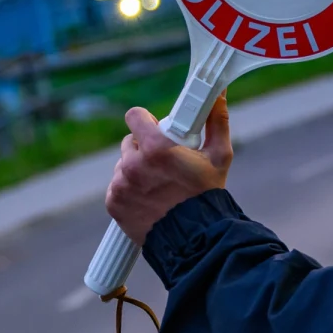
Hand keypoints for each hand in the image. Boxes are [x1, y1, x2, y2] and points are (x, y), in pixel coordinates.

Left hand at [105, 93, 233, 244]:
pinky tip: (149, 197)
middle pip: (130, 141)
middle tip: (166, 161)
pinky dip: (130, 188)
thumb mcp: (219, 156)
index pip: (134, 116)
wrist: (194, 238)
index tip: (155, 127)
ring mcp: (120, 184)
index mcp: (156, 148)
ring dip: (137, 168)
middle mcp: (133, 165)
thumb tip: (219, 94)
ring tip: (159, 183)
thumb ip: (216, 121)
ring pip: (124, 164)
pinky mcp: (113, 202)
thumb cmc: (208, 194)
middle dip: (146, 147)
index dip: (145, 119)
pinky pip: (118, 185)